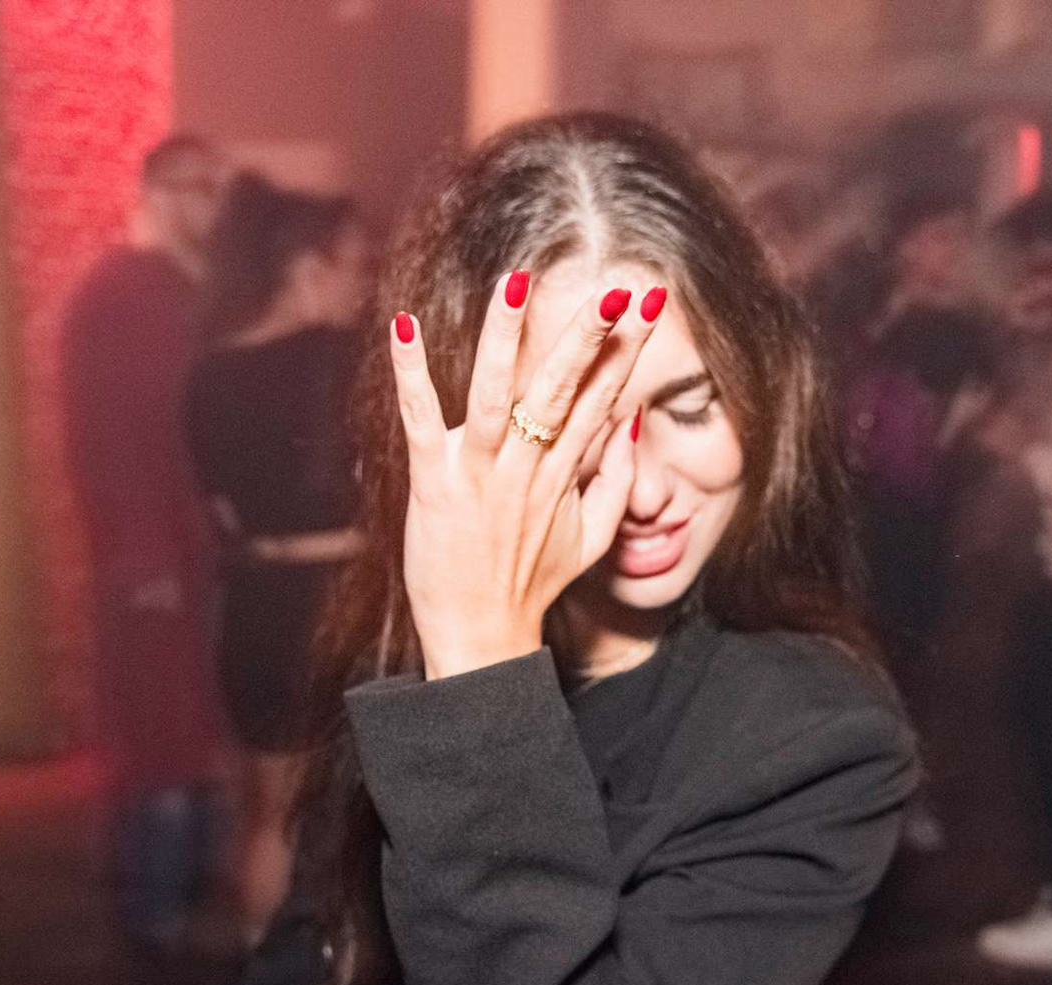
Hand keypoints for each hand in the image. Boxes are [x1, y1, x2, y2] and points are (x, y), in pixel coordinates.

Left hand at [391, 276, 658, 678]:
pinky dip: (412, 374)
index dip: (626, 349)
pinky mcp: (435, 484)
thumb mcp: (592, 539)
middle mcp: (527, 468)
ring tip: (515, 283)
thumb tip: (633, 426)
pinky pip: (422, 420)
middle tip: (616, 287)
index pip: (602, 398)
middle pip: (563, 389)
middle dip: (590, 335)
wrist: (482, 635)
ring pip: (498, 395)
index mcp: (564, 474)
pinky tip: (403, 326)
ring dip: (506, 337)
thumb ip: (615, 482)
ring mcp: (481, 474)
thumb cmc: (532, 585)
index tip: (648, 303)